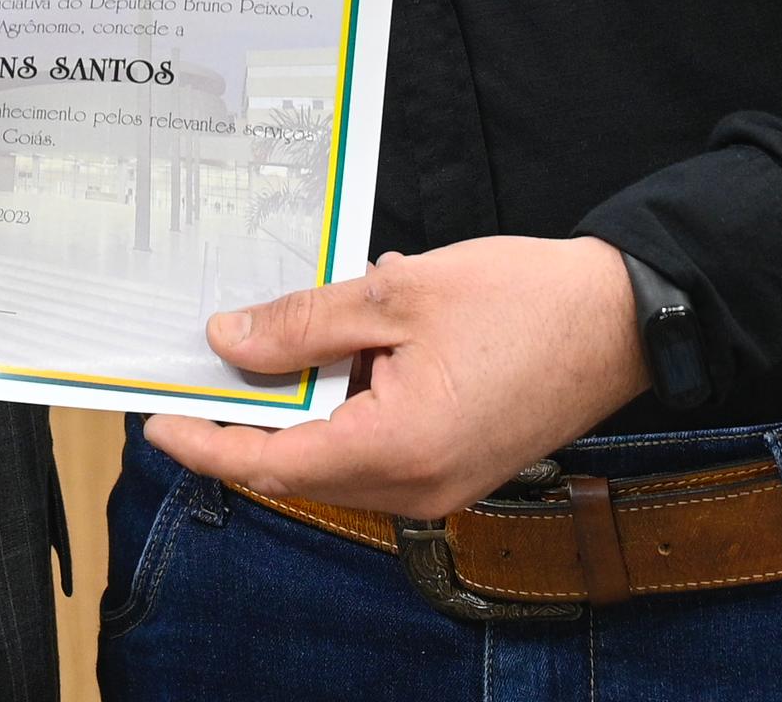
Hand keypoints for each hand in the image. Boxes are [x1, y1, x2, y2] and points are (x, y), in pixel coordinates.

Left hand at [142, 235, 651, 519]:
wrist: (623, 317)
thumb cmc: (524, 299)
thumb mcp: (396, 294)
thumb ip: (305, 324)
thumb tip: (231, 342)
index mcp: (397, 448)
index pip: (271, 465)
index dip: (206, 445)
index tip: (158, 424)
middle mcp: (416, 486)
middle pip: (299, 467)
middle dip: (248, 420)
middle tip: (206, 365)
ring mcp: (441, 485)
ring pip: (337, 459)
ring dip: (302, 409)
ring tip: (286, 340)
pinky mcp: (458, 468)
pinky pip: (377, 449)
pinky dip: (348, 407)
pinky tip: (354, 345)